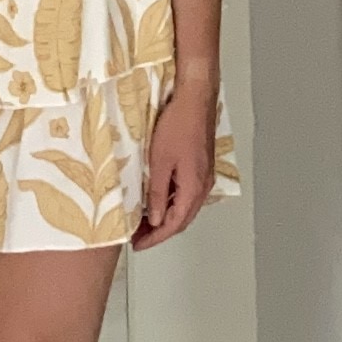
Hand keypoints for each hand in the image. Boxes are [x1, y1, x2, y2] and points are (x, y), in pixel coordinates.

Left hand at [133, 87, 217, 248]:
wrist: (195, 97)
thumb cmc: (179, 123)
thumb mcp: (159, 162)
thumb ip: (157, 193)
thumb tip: (156, 219)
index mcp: (194, 187)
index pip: (175, 224)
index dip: (155, 238)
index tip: (139, 244)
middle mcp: (203, 184)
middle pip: (182, 218)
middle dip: (160, 231)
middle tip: (138, 236)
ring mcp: (203, 174)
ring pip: (185, 206)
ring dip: (165, 217)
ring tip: (144, 221)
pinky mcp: (200, 164)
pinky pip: (187, 192)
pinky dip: (172, 202)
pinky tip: (157, 198)